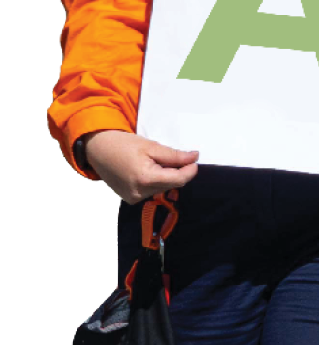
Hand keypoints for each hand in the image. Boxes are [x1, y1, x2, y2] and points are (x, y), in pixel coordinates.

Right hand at [83, 130, 198, 204]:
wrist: (98, 149)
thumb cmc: (122, 144)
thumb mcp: (150, 146)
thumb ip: (174, 155)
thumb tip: (194, 158)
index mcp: (145, 179)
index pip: (178, 180)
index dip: (190, 170)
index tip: (195, 159)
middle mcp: (139, 193)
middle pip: (170, 184)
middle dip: (176, 171)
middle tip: (172, 156)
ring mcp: (134, 199)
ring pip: (161, 188)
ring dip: (164, 176)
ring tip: (152, 162)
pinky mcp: (130, 200)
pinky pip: (151, 191)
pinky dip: (154, 181)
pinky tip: (144, 170)